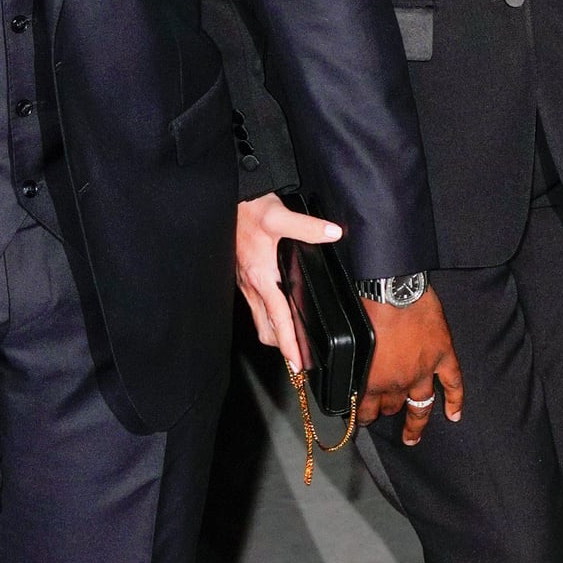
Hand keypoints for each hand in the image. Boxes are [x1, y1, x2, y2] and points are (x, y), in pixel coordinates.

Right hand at [234, 193, 344, 370]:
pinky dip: (266, 316)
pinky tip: (276, 309)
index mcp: (261, 276)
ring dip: (273, 332)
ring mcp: (245, 281)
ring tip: (289, 341)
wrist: (228, 198)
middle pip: (266, 327)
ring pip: (259, 318)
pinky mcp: (242, 274)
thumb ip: (308, 227)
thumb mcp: (279, 215)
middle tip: (297, 359)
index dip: (288, 343)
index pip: (278, 318)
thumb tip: (333, 233)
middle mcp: (251, 284)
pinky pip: (255, 304)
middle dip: (281, 345)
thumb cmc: (250, 208)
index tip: (296, 363)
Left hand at [360, 291, 463, 446]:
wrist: (391, 287)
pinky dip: (455, 400)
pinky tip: (454, 415)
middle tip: (383, 415)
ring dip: (416, 422)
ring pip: (421, 404)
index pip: (366, 410)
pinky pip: (453, 383)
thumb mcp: (347, 342)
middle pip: (391, 407)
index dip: (363, 417)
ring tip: (413, 435)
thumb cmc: (365, 307)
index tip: (362, 420)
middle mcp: (398, 382)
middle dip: (385, 412)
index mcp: (372, 380)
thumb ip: (348, 363)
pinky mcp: (442, 354)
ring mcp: (423, 370)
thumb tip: (341, 369)